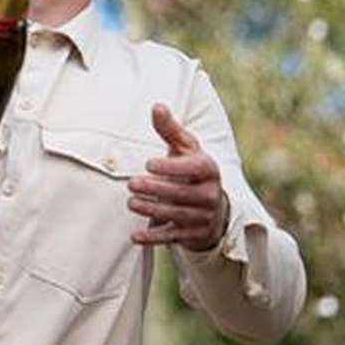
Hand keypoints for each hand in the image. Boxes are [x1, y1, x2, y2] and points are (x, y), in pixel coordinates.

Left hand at [127, 104, 227, 250]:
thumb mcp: (185, 148)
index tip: (148, 163)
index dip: (172, 166)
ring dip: (152, 210)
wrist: (213, 205)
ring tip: (131, 203)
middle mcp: (210, 194)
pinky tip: (134, 237)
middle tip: (131, 184)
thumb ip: (170, 129)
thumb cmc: (191, 168)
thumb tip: (156, 106)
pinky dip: (153, 238)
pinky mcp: (193, 234)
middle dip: (156, 190)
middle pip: (182, 194)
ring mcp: (203, 216)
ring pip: (176, 215)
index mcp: (209, 169)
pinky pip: (173, 237)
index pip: (194, 168)